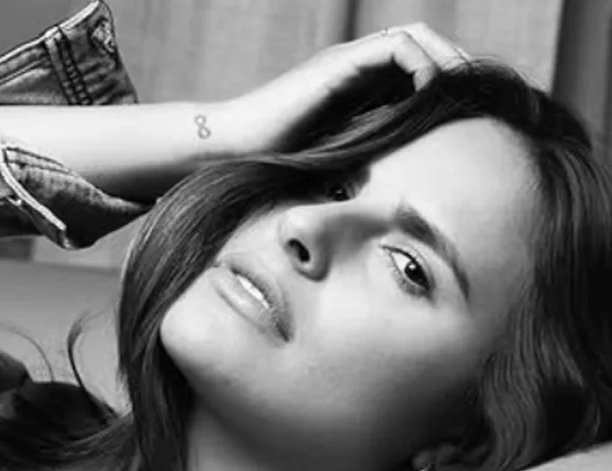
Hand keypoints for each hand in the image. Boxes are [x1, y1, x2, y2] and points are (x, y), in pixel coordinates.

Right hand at [217, 23, 470, 154]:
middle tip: (478, 97)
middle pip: (423, 43)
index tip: (469, 111)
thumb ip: (370, 156)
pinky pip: (394, 46)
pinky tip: (429, 95)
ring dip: (444, 59)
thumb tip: (407, 190)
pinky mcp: (338, 63)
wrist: (236, 146)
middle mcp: (355, 67)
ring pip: (414, 36)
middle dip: (455, 65)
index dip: (446, 80)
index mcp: (357, 87)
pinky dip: (420, 64)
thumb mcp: (340, 159)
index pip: (416, 65)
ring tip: (461, 92)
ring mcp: (346, 61)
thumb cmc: (276, 160)